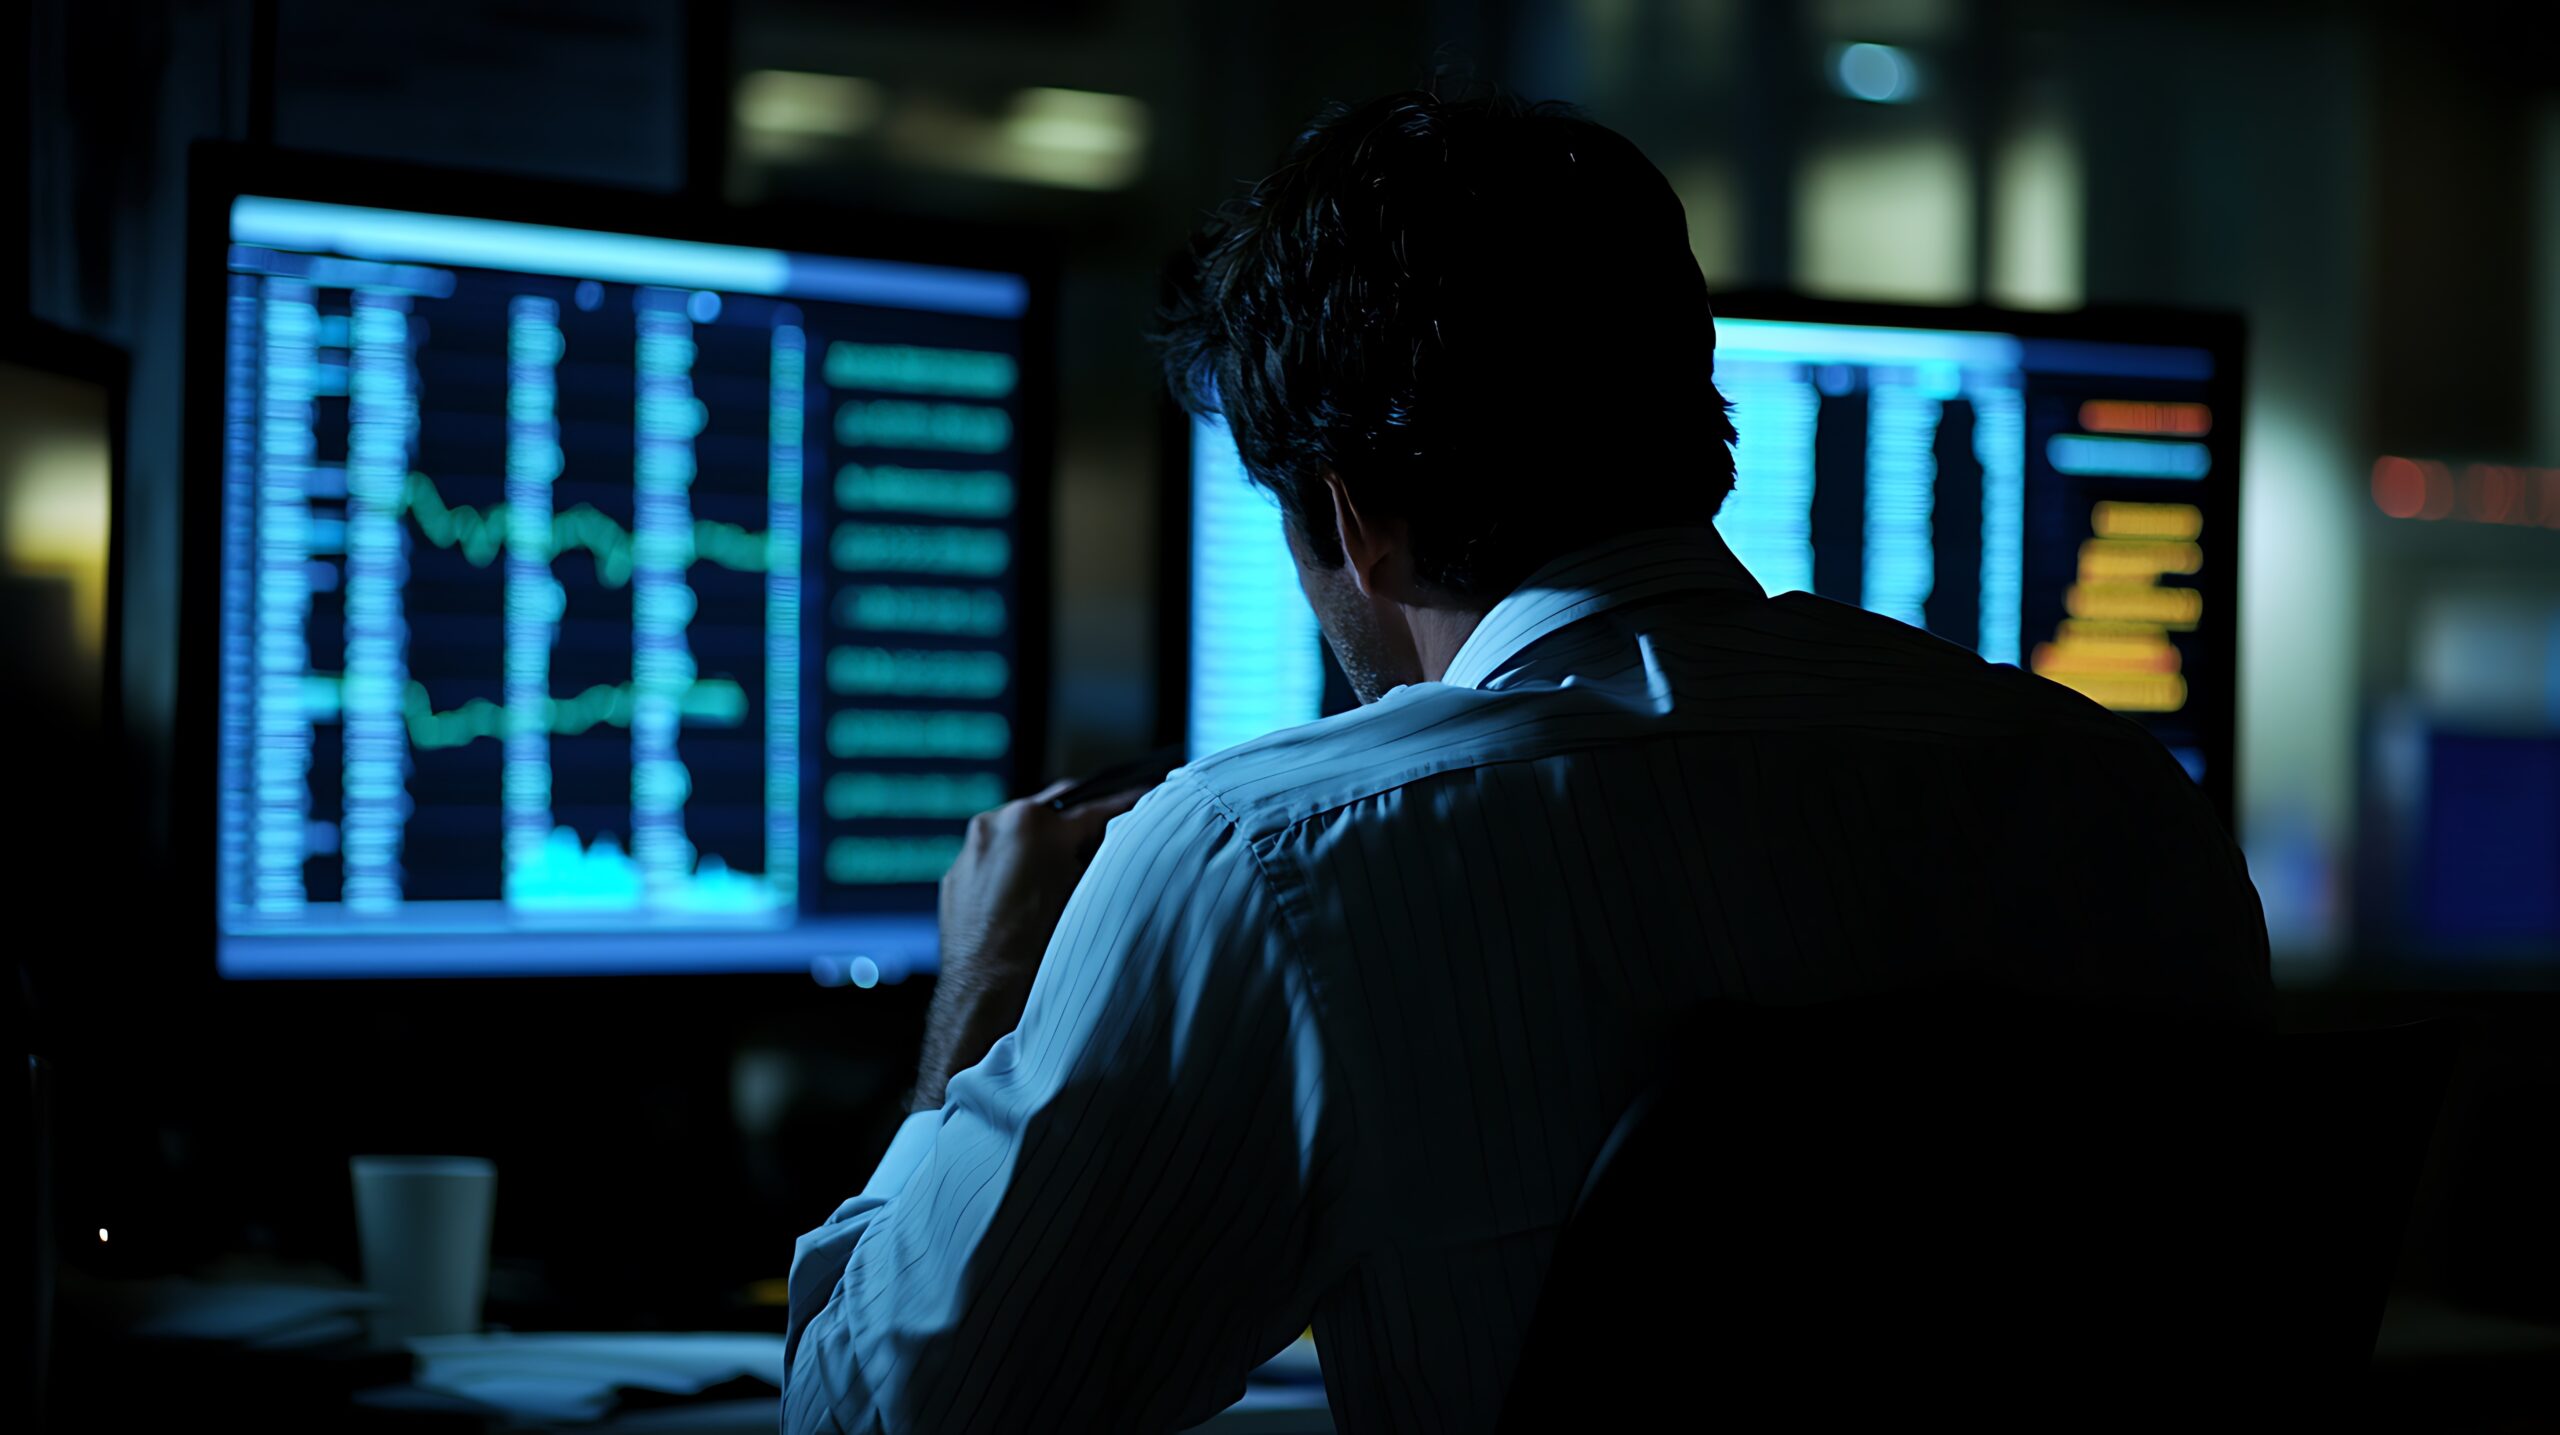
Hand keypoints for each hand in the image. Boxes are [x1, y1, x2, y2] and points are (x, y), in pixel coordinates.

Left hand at [911, 779, 1148, 1110]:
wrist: (987, 1001)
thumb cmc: (1039, 955)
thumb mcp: (1089, 897)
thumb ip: (1104, 859)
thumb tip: (1117, 842)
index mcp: (1032, 824)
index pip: (1094, 806)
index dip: (1126, 805)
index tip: (1142, 801)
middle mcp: (995, 827)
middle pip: (1053, 811)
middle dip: (1080, 823)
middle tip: (1108, 838)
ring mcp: (970, 852)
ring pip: (1020, 834)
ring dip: (1045, 846)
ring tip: (1069, 875)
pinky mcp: (956, 879)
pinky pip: (995, 860)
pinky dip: (1016, 868)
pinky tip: (1034, 898)